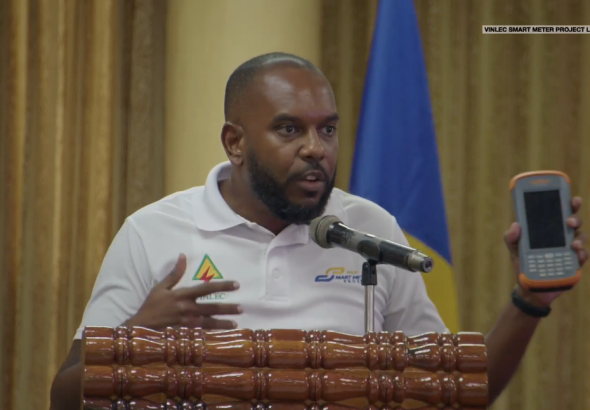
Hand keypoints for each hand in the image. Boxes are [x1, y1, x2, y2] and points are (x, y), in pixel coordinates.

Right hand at [127, 254, 241, 329]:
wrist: (140, 327)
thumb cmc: (151, 306)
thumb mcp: (160, 287)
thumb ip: (174, 273)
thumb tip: (183, 256)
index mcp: (183, 295)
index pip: (207, 289)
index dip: (222, 286)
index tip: (236, 285)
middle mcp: (187, 309)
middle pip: (211, 307)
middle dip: (227, 308)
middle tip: (241, 308)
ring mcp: (187, 323)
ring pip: (209, 322)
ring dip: (223, 323)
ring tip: (235, 324)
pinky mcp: (185, 334)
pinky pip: (201, 334)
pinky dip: (212, 335)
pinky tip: (221, 337)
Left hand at [504, 196, 587, 306]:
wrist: (528, 287)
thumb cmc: (522, 263)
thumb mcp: (514, 248)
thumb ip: (511, 237)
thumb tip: (515, 225)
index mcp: (548, 229)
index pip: (560, 213)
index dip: (569, 205)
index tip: (573, 199)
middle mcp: (561, 237)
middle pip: (574, 223)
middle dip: (575, 219)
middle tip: (569, 221)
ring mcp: (569, 250)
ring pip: (581, 238)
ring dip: (579, 239)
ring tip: (573, 244)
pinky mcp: (574, 264)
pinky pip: (583, 257)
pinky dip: (582, 255)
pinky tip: (577, 255)